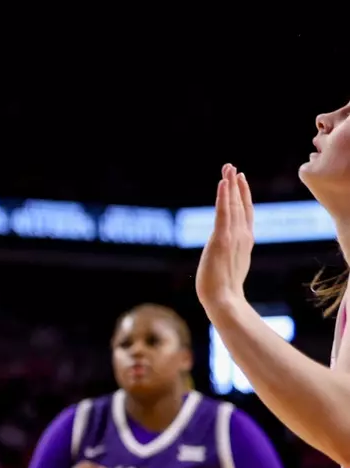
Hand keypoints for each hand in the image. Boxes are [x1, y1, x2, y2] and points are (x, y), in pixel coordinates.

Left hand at [196, 164, 255, 314]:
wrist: (224, 301)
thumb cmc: (223, 288)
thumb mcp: (229, 265)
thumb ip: (229, 254)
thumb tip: (223, 252)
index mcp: (244, 241)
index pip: (245, 213)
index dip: (243, 195)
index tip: (238, 180)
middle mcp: (242, 236)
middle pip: (241, 205)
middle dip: (236, 185)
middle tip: (232, 167)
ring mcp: (233, 237)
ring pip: (234, 205)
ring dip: (230, 185)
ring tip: (229, 168)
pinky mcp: (222, 239)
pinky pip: (224, 213)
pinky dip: (224, 196)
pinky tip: (223, 183)